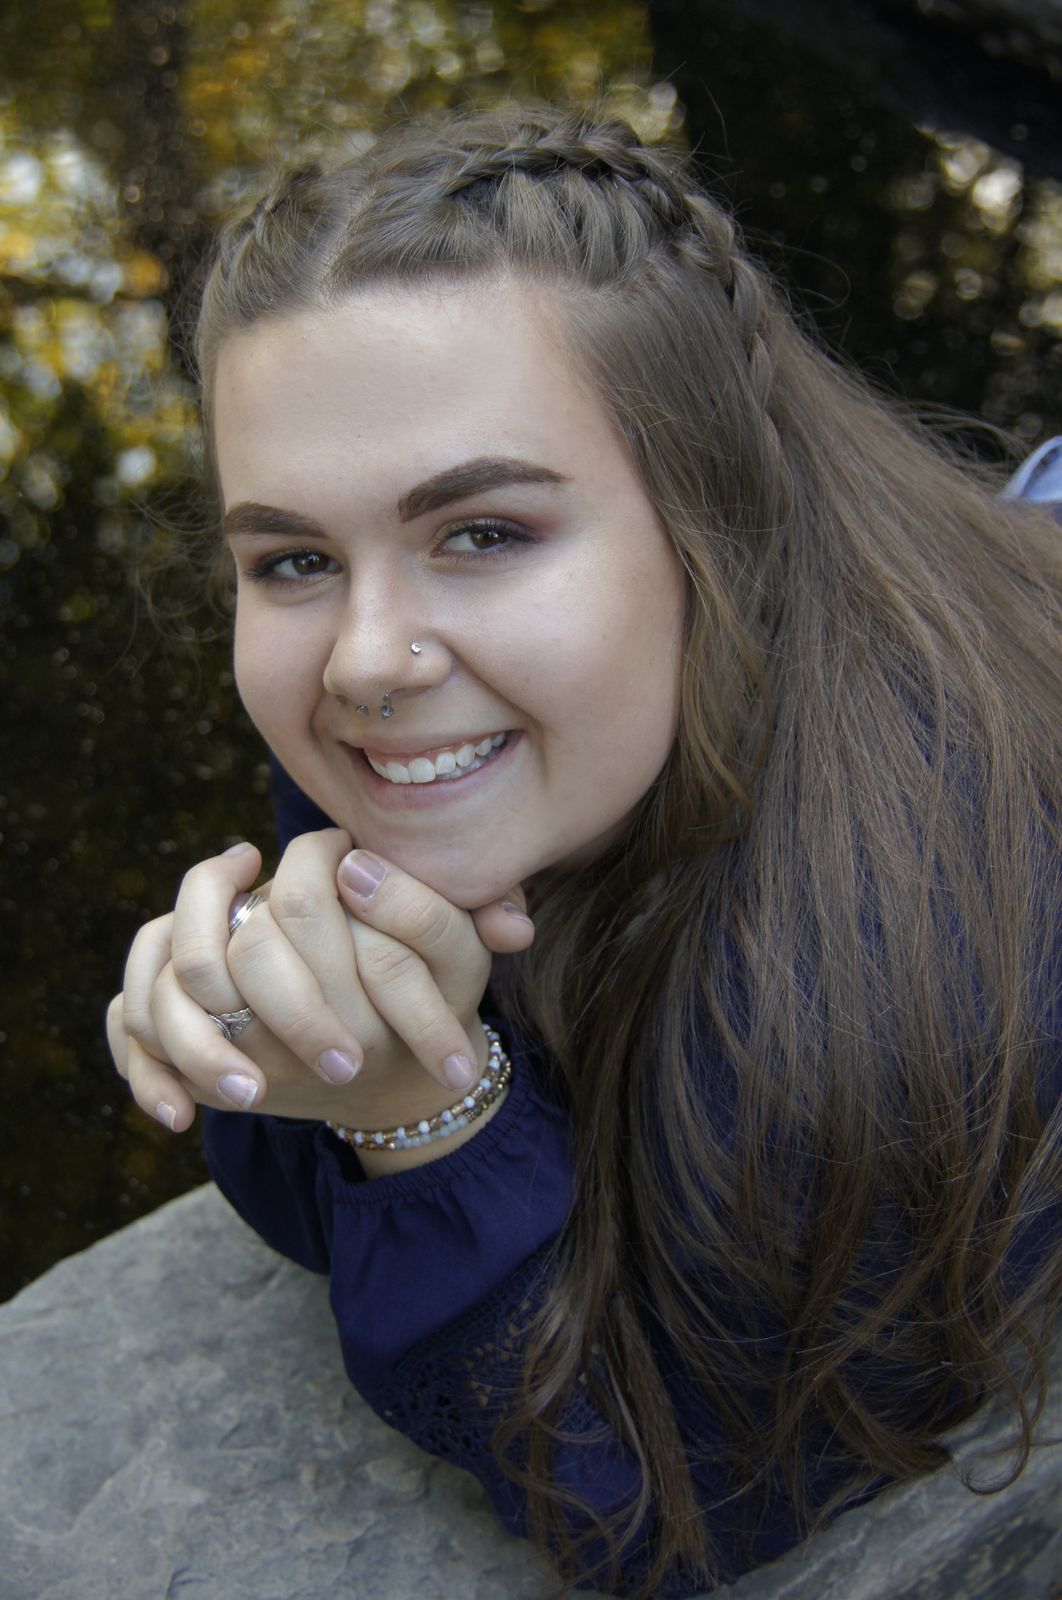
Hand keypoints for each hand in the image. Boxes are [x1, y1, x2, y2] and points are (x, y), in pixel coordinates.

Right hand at [107, 829, 533, 1131]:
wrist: (380, 1029)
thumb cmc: (419, 977)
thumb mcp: (454, 954)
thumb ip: (480, 924)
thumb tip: (515, 929)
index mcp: (312, 873)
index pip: (307, 890)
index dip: (338, 950)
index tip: (384, 1015)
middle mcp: (243, 907)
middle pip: (239, 943)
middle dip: (292, 1010)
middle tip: (348, 1064)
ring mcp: (192, 956)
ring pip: (161, 981)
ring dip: (203, 1044)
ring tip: (253, 1097)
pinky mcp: (160, 1009)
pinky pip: (123, 1026)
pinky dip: (144, 1071)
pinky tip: (180, 1118)